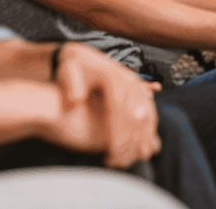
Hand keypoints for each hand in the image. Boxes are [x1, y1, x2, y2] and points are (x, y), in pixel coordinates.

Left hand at [45, 43, 160, 167]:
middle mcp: (127, 80)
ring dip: (141, 137)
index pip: (119, 109)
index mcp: (111, 77)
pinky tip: (143, 145)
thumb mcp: (66, 71)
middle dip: (129, 140)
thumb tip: (76, 101)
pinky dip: (148, 129)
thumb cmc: (71, 67)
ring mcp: (135, 84)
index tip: (110, 152)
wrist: (81, 55)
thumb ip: (69, 86)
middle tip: (120, 161)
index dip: (116, 132)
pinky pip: (149, 110)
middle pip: (135, 114)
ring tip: (132, 157)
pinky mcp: (137, 88)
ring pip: (146, 113)